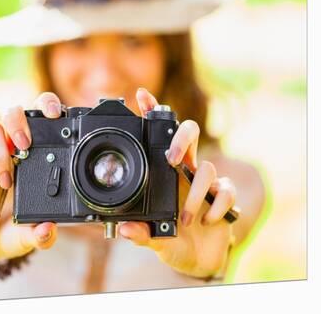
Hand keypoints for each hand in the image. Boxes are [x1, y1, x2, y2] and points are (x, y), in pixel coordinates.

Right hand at [0, 92, 61, 260]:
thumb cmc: (13, 227)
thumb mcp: (31, 234)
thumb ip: (41, 235)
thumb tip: (48, 230)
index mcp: (32, 154)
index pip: (38, 116)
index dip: (45, 105)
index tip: (55, 114)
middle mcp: (9, 151)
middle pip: (9, 112)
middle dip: (16, 120)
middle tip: (25, 144)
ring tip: (7, 180)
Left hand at [119, 88, 235, 277]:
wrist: (197, 259)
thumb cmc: (170, 239)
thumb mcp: (152, 238)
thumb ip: (140, 233)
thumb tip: (126, 230)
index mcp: (162, 174)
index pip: (158, 137)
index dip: (152, 114)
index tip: (141, 95)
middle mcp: (184, 171)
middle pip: (190, 133)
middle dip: (183, 139)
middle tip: (172, 159)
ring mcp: (205, 182)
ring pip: (208, 168)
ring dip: (195, 195)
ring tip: (184, 220)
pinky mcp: (223, 197)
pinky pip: (227, 190)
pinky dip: (218, 206)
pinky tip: (208, 220)